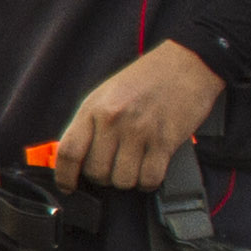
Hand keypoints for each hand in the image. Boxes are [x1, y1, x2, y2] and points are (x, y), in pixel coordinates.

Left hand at [53, 41, 225, 191]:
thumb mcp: (106, 94)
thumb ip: (90, 124)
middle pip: (96, 171)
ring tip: (134, 167)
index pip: (69, 152)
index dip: (64, 176)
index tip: (68, 187)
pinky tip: (150, 171)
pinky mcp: (165, 141)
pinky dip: (148, 182)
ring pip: (122, 180)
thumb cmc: (145, 79)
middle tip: (113, 168)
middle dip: (102, 177)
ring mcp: (139, 131)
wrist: (186, 63)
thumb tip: (77, 159)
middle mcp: (113, 120)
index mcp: (93, 108)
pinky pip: (149, 178)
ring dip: (127, 180)